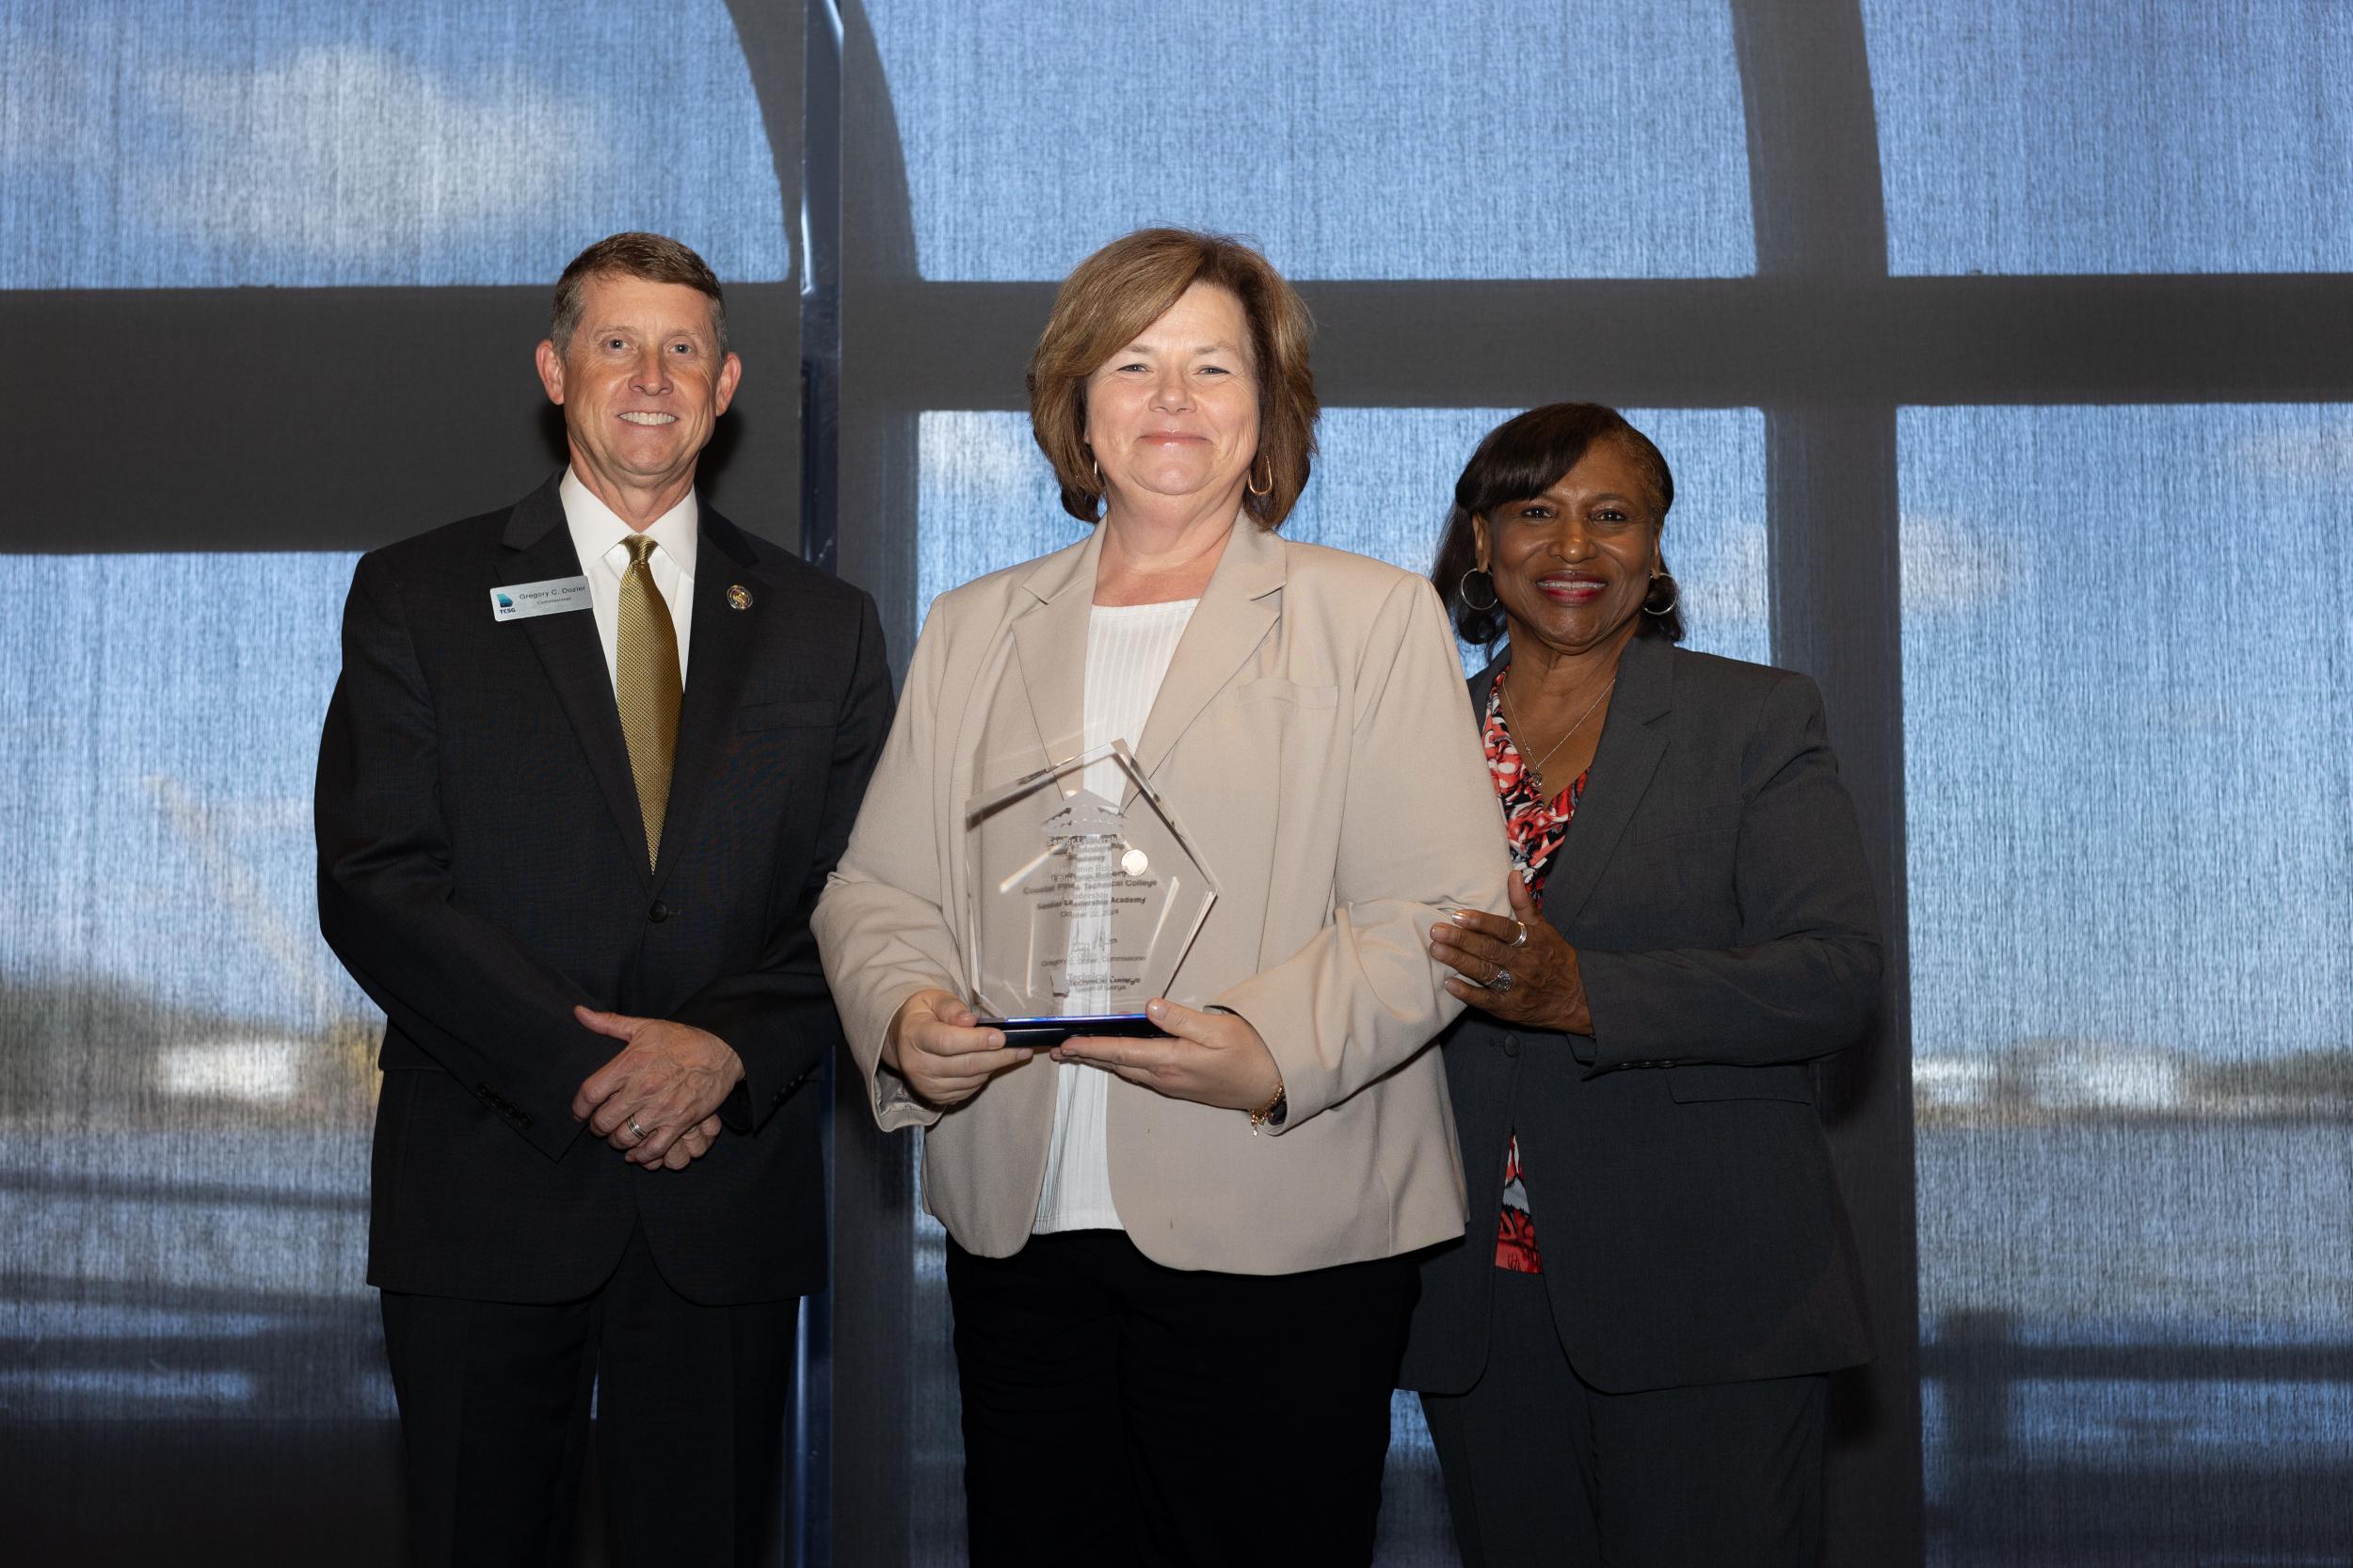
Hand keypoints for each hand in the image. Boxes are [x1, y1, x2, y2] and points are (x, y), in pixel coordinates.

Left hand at [570, 1007, 744, 1166]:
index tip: (579, 1113)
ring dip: (617, 1141)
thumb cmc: (681, 1038)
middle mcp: (643, 1088)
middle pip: (603, 1121)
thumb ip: (608, 1023)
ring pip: (624, 1138)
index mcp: (630, 1063)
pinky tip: (636, 1152)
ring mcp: (661, 1108)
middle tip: (601, 1126)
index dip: (579, 1108)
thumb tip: (578, 1013)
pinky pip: (653, 1149)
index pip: (590, 1093)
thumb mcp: (644, 1026)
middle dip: (598, 1127)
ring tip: (618, 1137)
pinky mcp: (680, 1122)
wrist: (722, 1049)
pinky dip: (641, 1155)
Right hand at [884, 988, 1032, 1108]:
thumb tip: (970, 1021)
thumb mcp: (933, 999)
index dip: (978, 1041)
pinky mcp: (935, 1097)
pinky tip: (991, 1063)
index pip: (948, 1042)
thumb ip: (952, 1007)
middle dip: (999, 1057)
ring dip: (995, 1067)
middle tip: (1022, 1049)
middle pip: (965, 1065)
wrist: (902, 1039)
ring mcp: (926, 1084)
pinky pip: (969, 1090)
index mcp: (915, 1036)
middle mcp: (918, 1064)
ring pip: (971, 1079)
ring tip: (1012, 1053)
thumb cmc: (923, 1014)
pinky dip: (984, 1077)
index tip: (1001, 1037)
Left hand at [1051, 998, 1281, 1112]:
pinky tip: (1118, 1058)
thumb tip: (1150, 1007)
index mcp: (1171, 1060)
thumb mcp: (1218, 1030)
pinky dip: (1123, 1064)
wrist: (1270, 1085)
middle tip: (1059, 1049)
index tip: (1066, 1044)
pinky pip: (1142, 1074)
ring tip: (1080, 1052)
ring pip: (1128, 1071)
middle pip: (1118, 1064)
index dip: (1090, 1047)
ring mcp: (1171, 1084)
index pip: (1121, 1052)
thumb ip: (1181, 1019)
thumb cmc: (1249, 1053)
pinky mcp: (1179, 1086)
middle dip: (1087, 1056)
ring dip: (1102, 1061)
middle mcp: (1165, 1076)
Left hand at [1430, 875, 1592, 1033]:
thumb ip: (1524, 904)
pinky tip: (1450, 984)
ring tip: (1437, 950)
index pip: (1504, 929)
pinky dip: (1468, 993)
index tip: (1458, 915)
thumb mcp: (1544, 929)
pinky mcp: (1509, 1007)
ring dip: (1459, 961)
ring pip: (1485, 972)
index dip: (1481, 922)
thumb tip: (1513, 875)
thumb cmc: (1556, 958)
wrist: (1577, 998)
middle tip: (1437, 931)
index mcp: (1531, 941)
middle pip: (1489, 950)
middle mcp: (1523, 964)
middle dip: (1461, 940)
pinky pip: (1487, 1000)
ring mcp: (1516, 987)